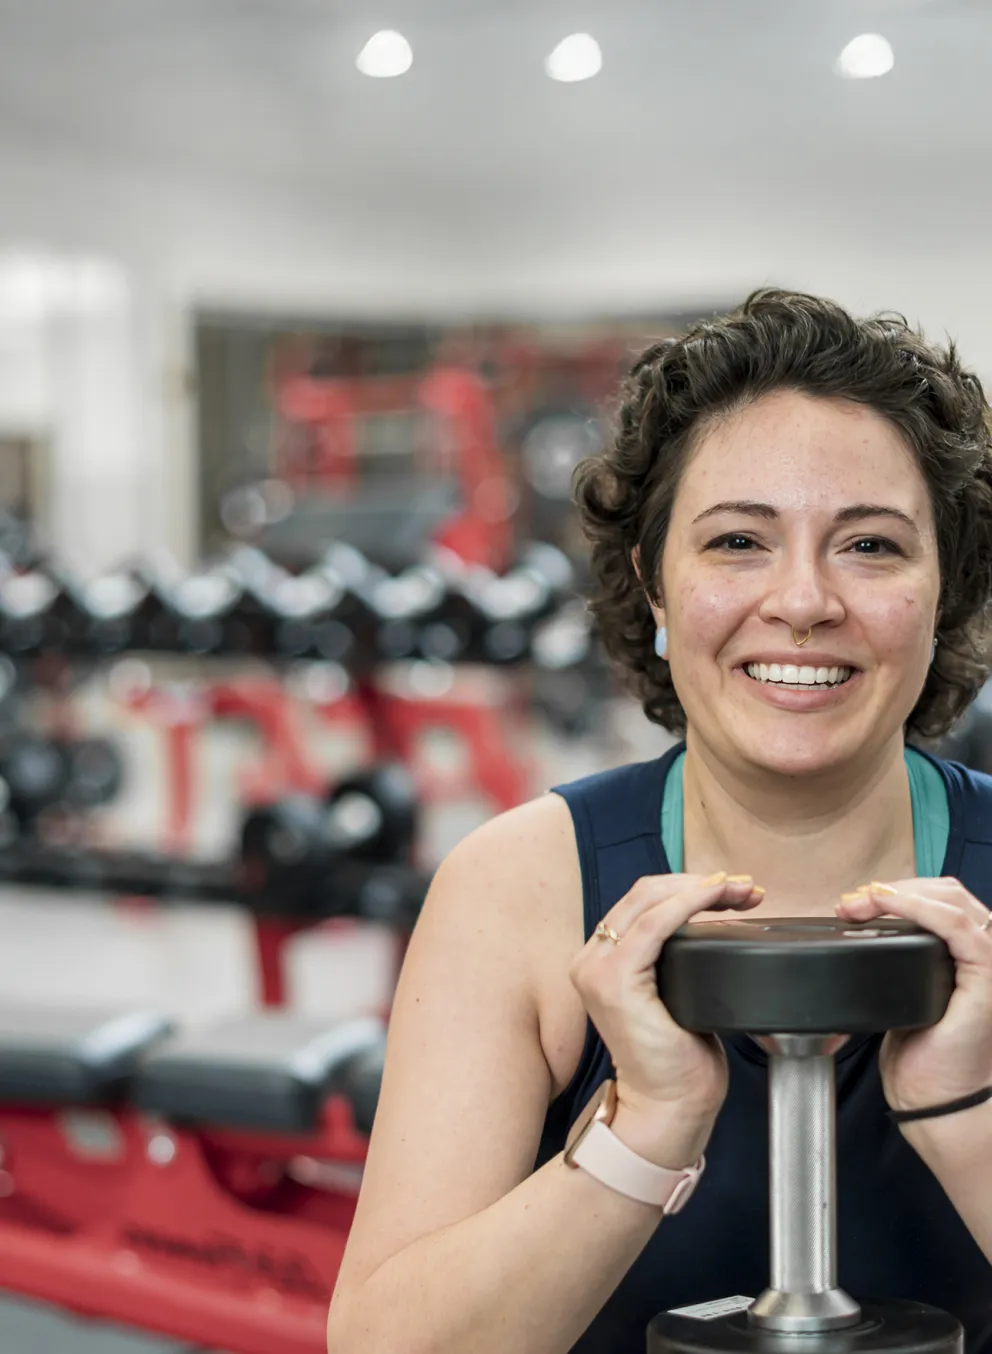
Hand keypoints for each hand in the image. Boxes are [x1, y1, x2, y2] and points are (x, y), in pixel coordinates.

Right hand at [570, 871, 762, 1165]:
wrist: (669, 1109)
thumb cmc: (678, 1062)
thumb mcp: (676, 994)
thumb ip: (674, 959)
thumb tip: (712, 923)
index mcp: (601, 959)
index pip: (642, 901)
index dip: (688, 884)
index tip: (735, 889)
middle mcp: (590, 958)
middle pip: (645, 892)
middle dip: (700, 881)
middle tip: (746, 888)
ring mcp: (597, 968)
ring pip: (649, 899)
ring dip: (701, 887)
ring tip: (742, 891)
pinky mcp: (615, 980)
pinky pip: (655, 925)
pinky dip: (689, 903)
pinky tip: (716, 898)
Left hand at [835, 878, 991, 1117]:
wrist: (935, 1099)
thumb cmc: (923, 1056)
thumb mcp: (906, 994)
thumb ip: (902, 961)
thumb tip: (865, 929)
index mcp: (967, 954)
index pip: (941, 899)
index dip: (897, 890)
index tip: (854, 900)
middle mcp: (983, 952)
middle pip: (943, 892)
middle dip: (891, 889)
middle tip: (851, 903)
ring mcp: (988, 961)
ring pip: (949, 898)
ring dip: (897, 893)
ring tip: (859, 905)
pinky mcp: (986, 974)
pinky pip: (954, 924)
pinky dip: (916, 906)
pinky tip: (885, 905)